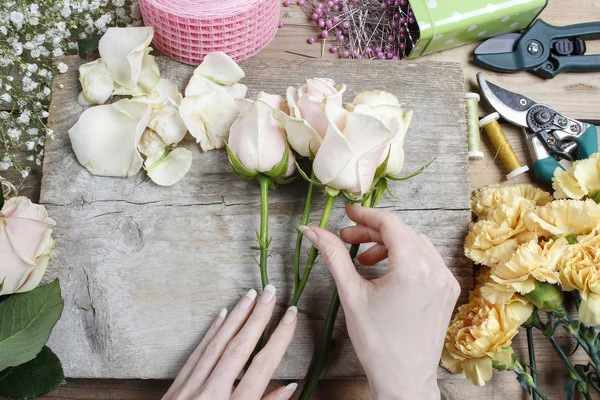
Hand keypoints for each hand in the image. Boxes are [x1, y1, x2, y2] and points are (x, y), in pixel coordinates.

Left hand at [163, 285, 298, 399]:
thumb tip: (288, 386)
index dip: (279, 338)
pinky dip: (211, 333)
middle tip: (272, 292)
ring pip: (217, 345)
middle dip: (258, 318)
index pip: (262, 367)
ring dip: (236, 317)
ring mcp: (190, 391)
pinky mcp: (176, 389)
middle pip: (239, 349)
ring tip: (251, 295)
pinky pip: (197, 354)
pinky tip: (222, 315)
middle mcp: (211, 396)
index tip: (291, 315)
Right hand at [300, 205, 459, 399]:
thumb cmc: (377, 343)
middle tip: (347, 239)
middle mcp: (436, 270)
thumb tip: (312, 231)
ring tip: (364, 258)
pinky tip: (385, 270)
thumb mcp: (351, 294)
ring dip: (388, 244)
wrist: (403, 379)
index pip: (390, 224)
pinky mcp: (448, 290)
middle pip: (402, 232)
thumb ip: (333, 255)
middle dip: (373, 231)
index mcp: (413, 269)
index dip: (366, 215)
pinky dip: (405, 257)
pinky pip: (426, 259)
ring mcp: (446, 280)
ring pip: (415, 243)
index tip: (347, 214)